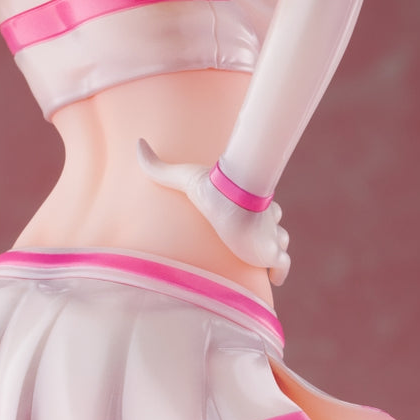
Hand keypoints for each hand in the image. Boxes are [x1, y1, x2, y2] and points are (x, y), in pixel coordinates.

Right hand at [137, 140, 290, 284]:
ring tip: (260, 259)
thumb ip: (160, 167)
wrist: (231, 198)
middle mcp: (263, 221)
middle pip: (274, 228)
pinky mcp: (271, 254)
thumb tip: (138, 143)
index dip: (260, 216)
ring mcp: (269, 238)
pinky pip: (282, 266)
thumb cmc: (213, 188)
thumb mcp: (183, 177)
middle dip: (268, 236)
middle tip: (254, 245)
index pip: (262, 209)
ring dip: (274, 252)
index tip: (248, 223)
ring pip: (281, 244)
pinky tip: (271, 275)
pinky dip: (279, 271)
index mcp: (250, 204)